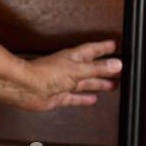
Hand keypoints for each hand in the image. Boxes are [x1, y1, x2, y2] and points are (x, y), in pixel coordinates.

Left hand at [4, 39, 121, 111]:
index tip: (114, 45)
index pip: (92, 50)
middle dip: (106, 69)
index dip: (103, 48)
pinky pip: (75, 97)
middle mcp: (69, 69)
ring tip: (113, 85)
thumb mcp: (77, 70)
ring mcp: (64, 83)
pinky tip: (92, 99)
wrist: (24, 87)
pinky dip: (84, 99)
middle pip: (92, 68)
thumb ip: (97, 68)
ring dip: (99, 84)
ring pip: (86, 83)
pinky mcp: (59, 96)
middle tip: (121, 71)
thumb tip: (116, 64)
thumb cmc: (44, 73)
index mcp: (73, 58)